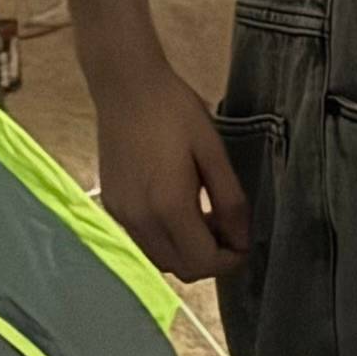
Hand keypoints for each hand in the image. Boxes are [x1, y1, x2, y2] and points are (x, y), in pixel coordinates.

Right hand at [93, 57, 251, 283]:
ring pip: (160, 260)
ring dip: (187, 251)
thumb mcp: (214, 152)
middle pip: (181, 269)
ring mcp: (121, 215)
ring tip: (203, 216)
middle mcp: (140, 220)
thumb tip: (241, 238)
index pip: (203, 262)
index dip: (230, 259)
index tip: (244, 241)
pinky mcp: (112, 206)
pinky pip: (143, 242)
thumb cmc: (175, 111)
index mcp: (169, 206)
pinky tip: (176, 208)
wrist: (126, 86)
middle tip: (226, 226)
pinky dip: (166, 239)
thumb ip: (231, 201)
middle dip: (210, 258)